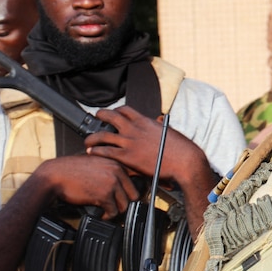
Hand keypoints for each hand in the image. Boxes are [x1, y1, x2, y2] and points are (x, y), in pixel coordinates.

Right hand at [33, 154, 136, 218]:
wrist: (54, 175)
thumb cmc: (71, 170)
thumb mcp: (95, 162)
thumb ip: (110, 169)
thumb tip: (121, 182)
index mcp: (116, 162)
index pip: (136, 178)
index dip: (131, 190)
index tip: (125, 196)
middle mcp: (117, 171)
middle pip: (133, 194)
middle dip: (124, 202)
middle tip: (115, 206)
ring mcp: (112, 182)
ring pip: (125, 204)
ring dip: (116, 210)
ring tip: (107, 210)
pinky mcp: (104, 195)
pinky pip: (113, 211)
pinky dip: (107, 216)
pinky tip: (101, 213)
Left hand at [85, 106, 218, 235]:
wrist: (183, 161)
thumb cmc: (180, 148)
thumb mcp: (168, 130)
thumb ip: (158, 125)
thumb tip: (158, 119)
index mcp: (145, 121)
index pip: (126, 110)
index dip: (116, 111)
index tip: (113, 113)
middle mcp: (135, 129)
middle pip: (111, 117)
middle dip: (101, 115)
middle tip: (97, 117)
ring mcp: (130, 142)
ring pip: (103, 135)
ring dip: (93, 137)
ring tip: (88, 140)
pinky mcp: (127, 157)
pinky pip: (106, 151)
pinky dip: (96, 151)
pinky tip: (91, 153)